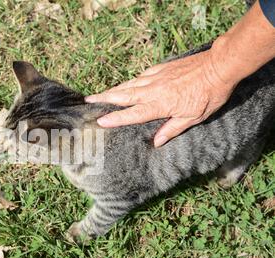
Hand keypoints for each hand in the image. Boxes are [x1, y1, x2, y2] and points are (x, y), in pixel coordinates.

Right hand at [86, 49, 236, 146]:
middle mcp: (152, 90)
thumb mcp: (193, 118)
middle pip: (123, 96)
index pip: (132, 114)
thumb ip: (172, 129)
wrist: (218, 66)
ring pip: (129, 85)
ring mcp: (155, 77)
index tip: (100, 121)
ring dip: (113, 90)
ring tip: (100, 94)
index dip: (116, 119)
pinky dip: (130, 81)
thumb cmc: (208, 95)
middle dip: (104, 99)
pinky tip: (126, 84)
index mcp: (159, 105)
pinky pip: (140, 76)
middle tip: (88, 101)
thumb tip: (156, 142)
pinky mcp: (160, 68)